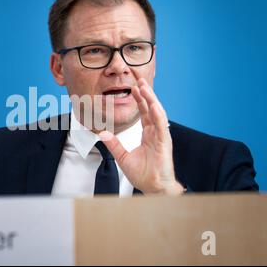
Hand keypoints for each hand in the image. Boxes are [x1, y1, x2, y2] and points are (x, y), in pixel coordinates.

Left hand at [99, 78, 183, 194]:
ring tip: (144, 86)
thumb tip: (102, 133)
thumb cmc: (143, 174)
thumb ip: (114, 144)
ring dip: (151, 99)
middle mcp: (156, 132)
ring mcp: (161, 136)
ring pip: (156, 112)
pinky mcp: (164, 142)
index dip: (139, 99)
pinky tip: (153, 104)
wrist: (153, 188)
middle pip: (151, 108)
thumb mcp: (123, 157)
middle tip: (138, 79)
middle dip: (145, 93)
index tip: (133, 87)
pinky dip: (157, 113)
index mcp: (148, 133)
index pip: (144, 112)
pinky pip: (161, 125)